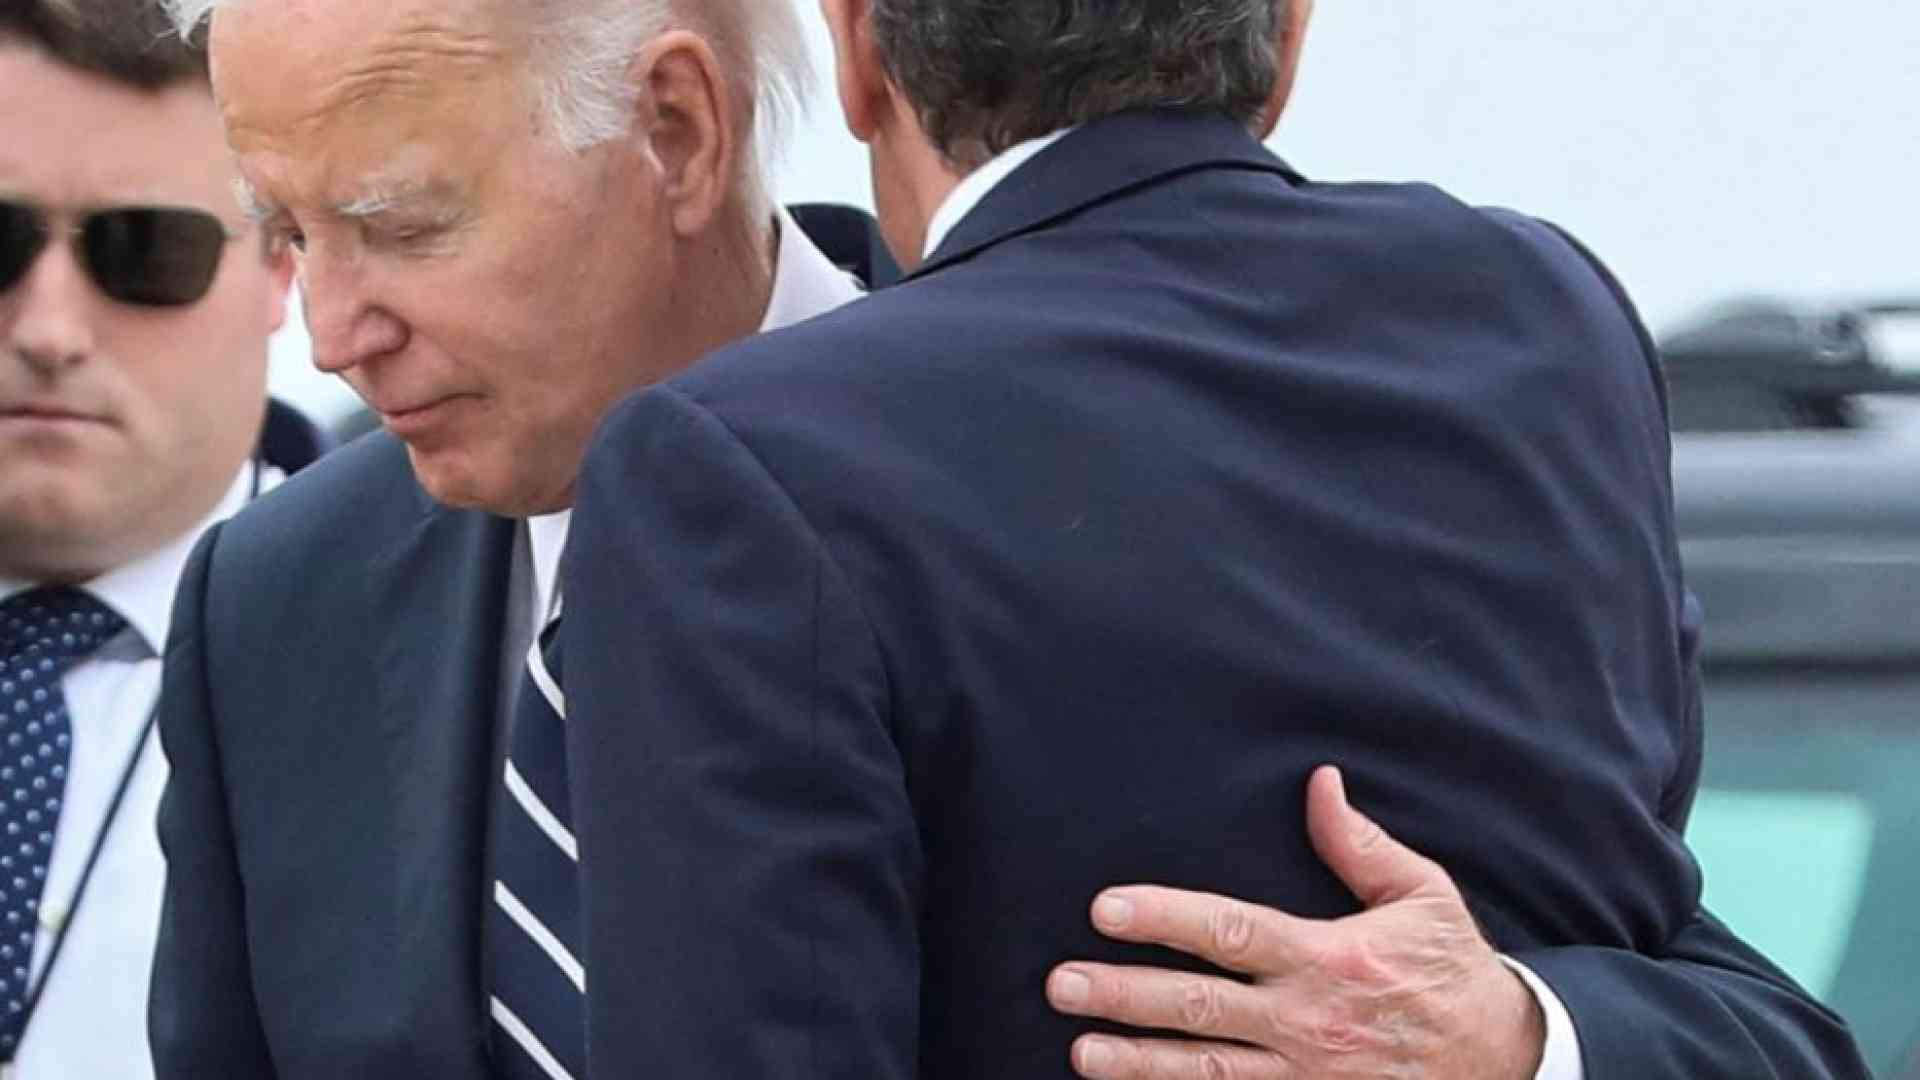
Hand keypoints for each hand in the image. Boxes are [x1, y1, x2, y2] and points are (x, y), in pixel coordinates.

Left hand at [1046, 766, 1545, 1078]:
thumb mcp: (1421, 894)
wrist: (1506, 1061)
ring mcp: (1308, 1078)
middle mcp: (1308, 1021)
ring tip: (1079, 1052)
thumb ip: (1359, 844)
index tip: (1106, 908)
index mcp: (1328, 958)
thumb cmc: (1453, 969)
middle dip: (1125, 995)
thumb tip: (1319, 782)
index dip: (1164, 919)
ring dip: (1139, 1065)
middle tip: (1061, 982)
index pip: (1230, 932)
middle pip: (1200, 1008)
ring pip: (1208, 1073)